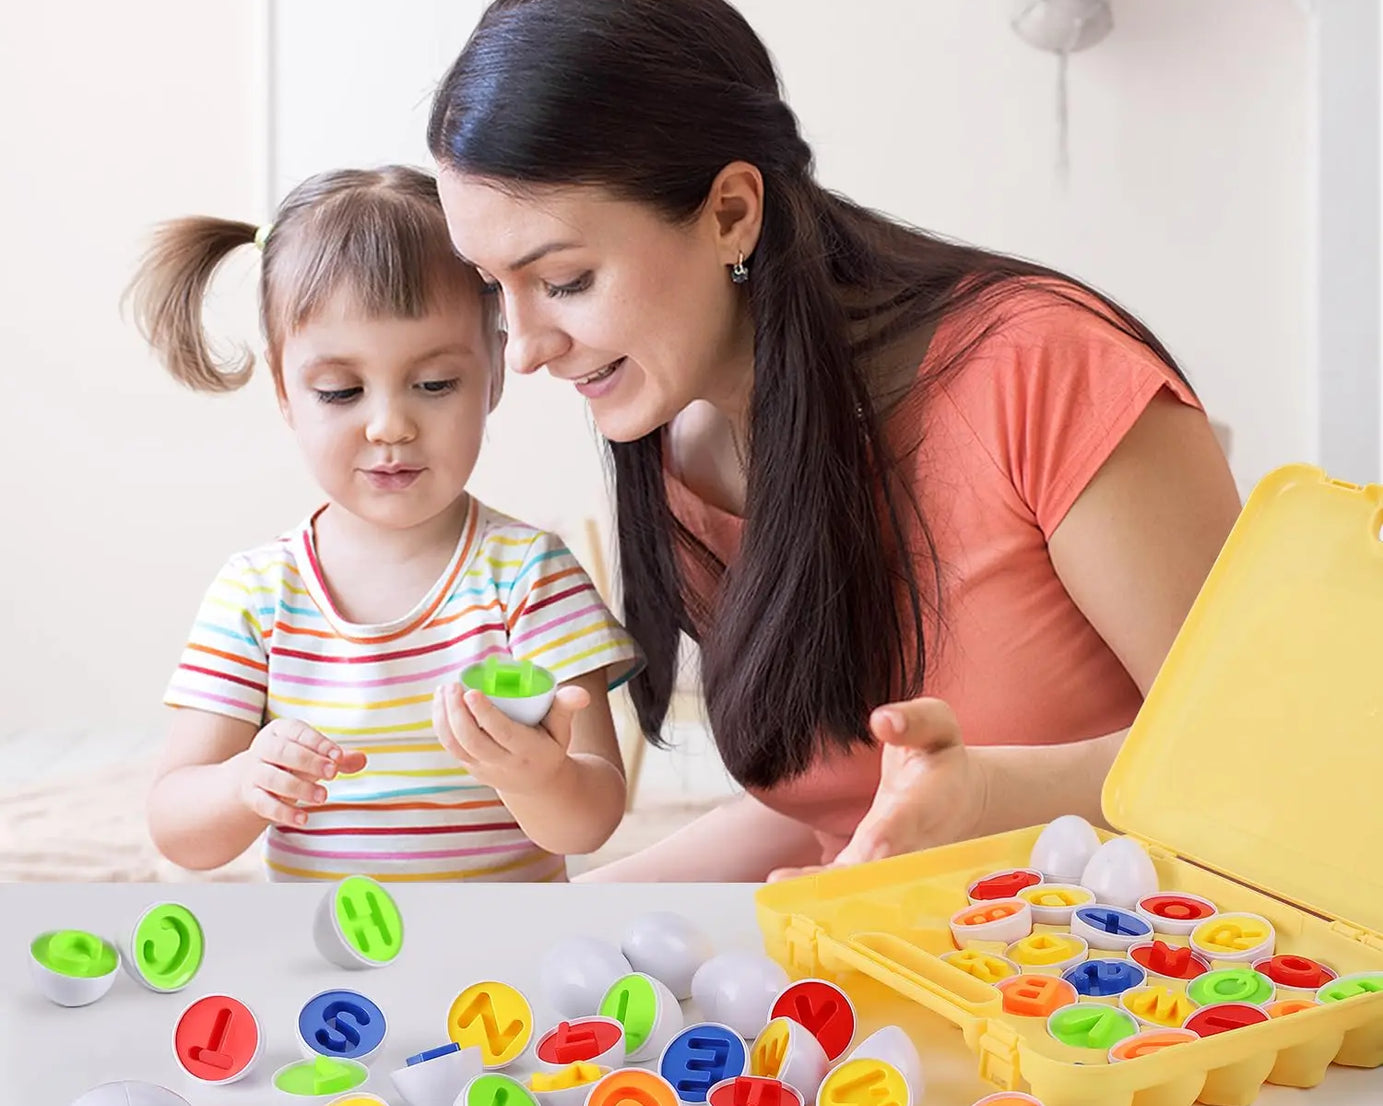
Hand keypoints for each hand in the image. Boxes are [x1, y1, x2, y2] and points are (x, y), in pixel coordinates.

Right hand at [233, 718, 366, 826]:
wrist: (250, 780)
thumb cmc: (290, 762)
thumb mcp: (313, 756)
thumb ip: (337, 758)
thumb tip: (363, 759)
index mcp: (280, 731)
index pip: (298, 732)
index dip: (318, 743)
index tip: (338, 756)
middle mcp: (264, 749)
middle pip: (283, 752)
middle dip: (309, 762)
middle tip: (333, 773)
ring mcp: (254, 773)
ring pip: (274, 779)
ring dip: (299, 788)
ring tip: (323, 796)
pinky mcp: (251, 796)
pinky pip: (265, 804)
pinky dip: (284, 813)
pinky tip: (304, 819)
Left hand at [432, 681, 588, 795]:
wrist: (539, 784)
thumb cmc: (550, 745)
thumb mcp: (562, 729)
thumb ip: (567, 707)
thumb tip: (580, 693)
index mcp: (528, 752)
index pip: (502, 733)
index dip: (484, 714)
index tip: (472, 691)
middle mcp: (504, 764)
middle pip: (473, 741)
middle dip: (457, 713)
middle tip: (454, 685)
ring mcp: (484, 769)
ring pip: (457, 746)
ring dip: (445, 718)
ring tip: (444, 690)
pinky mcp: (471, 768)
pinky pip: (451, 748)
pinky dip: (441, 725)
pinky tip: (440, 703)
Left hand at [767, 697, 989, 880]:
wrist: (961, 802)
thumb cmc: (940, 758)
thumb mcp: (937, 726)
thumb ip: (914, 720)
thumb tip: (882, 720)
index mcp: (930, 801)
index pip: (910, 819)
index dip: (893, 835)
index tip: (874, 848)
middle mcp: (915, 844)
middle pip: (885, 869)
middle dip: (853, 878)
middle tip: (807, 880)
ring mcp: (896, 866)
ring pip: (865, 887)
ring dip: (826, 890)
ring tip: (782, 885)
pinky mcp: (876, 871)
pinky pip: (848, 887)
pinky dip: (818, 891)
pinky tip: (782, 890)